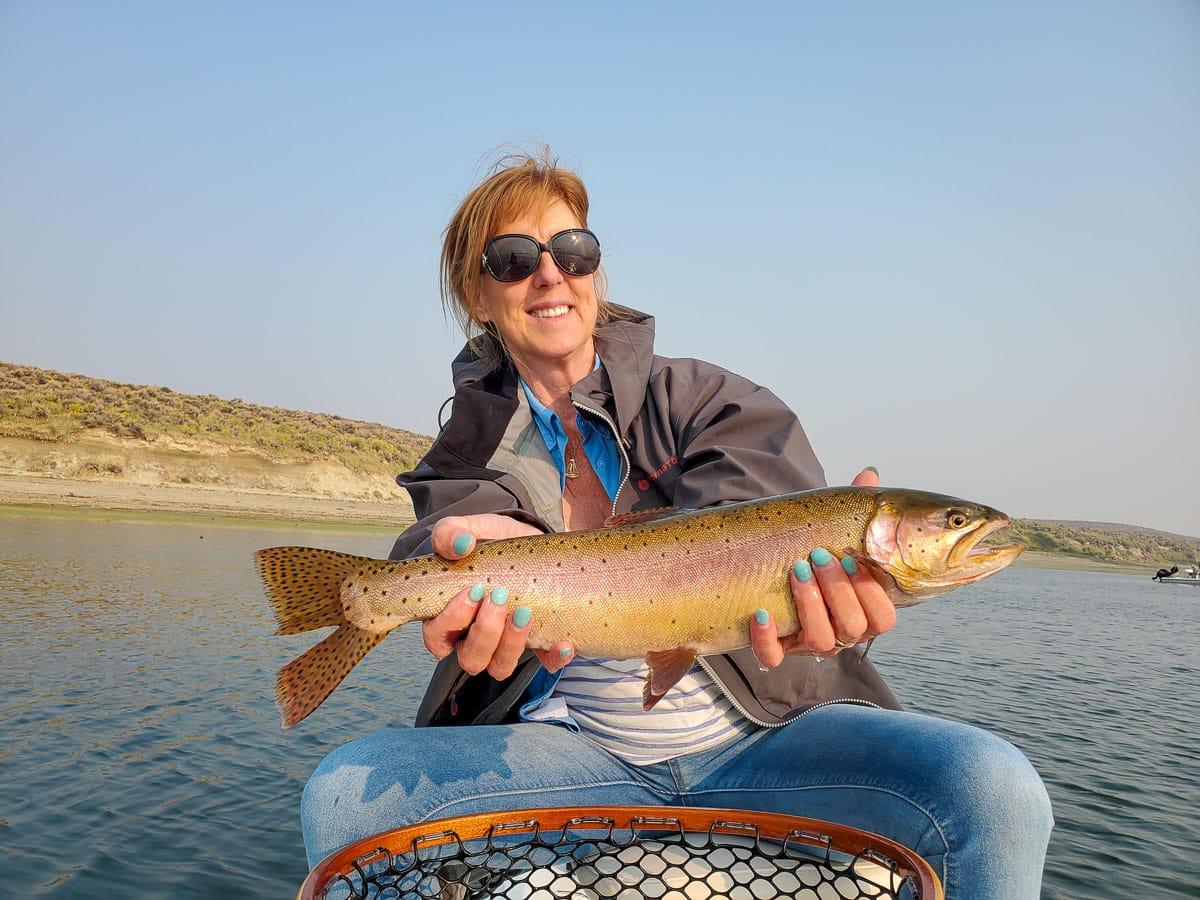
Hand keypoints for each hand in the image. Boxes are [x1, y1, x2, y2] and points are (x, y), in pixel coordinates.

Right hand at [422, 514, 574, 678]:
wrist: (531, 544)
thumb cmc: (492, 542)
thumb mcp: (472, 530)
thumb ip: (452, 532)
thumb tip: (460, 544)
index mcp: (450, 616)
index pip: (438, 636)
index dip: (451, 621)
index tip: (474, 590)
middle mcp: (474, 637)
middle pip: (470, 658)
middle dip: (485, 632)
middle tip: (500, 596)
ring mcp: (507, 644)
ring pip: (500, 667)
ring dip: (512, 645)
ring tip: (525, 613)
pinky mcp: (539, 643)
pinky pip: (545, 664)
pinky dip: (553, 658)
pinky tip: (563, 642)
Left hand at [749, 467, 896, 665]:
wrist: (766, 568)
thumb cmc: (810, 551)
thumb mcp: (833, 530)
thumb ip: (854, 509)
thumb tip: (868, 474)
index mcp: (862, 609)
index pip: (882, 617)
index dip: (870, 592)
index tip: (851, 558)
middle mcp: (841, 632)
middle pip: (854, 629)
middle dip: (838, 592)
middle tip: (818, 556)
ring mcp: (807, 643)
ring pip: (821, 643)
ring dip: (810, 606)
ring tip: (795, 571)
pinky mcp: (775, 649)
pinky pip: (773, 657)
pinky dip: (766, 638)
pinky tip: (760, 612)